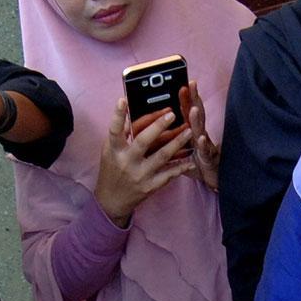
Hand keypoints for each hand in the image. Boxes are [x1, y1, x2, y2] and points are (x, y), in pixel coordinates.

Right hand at [95, 97, 193, 224]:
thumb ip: (121, 133)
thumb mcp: (109, 151)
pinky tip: (191, 160)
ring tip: (189, 131)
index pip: (114, 130)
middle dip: (158, 126)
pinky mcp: (150, 186)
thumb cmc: (112, 169)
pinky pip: (169, 174)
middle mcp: (126, 161)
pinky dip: (180, 167)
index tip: (122, 100)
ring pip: (161, 156)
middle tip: (172, 113)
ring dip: (177, 143)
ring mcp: (140, 175)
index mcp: (114, 150)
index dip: (117, 115)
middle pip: (143, 141)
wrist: (112, 200)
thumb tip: (130, 110)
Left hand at [181, 81, 220, 191]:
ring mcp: (204, 145)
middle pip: (196, 113)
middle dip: (193, 98)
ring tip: (193, 109)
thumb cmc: (194, 162)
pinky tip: (201, 139)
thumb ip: (170, 136)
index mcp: (190, 130)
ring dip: (197, 119)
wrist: (212, 178)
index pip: (187, 110)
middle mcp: (199, 134)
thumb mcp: (181, 146)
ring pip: (200, 130)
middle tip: (190, 84)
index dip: (185, 97)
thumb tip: (153, 125)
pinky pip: (205, 151)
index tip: (181, 83)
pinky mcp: (208, 158)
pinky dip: (203, 145)